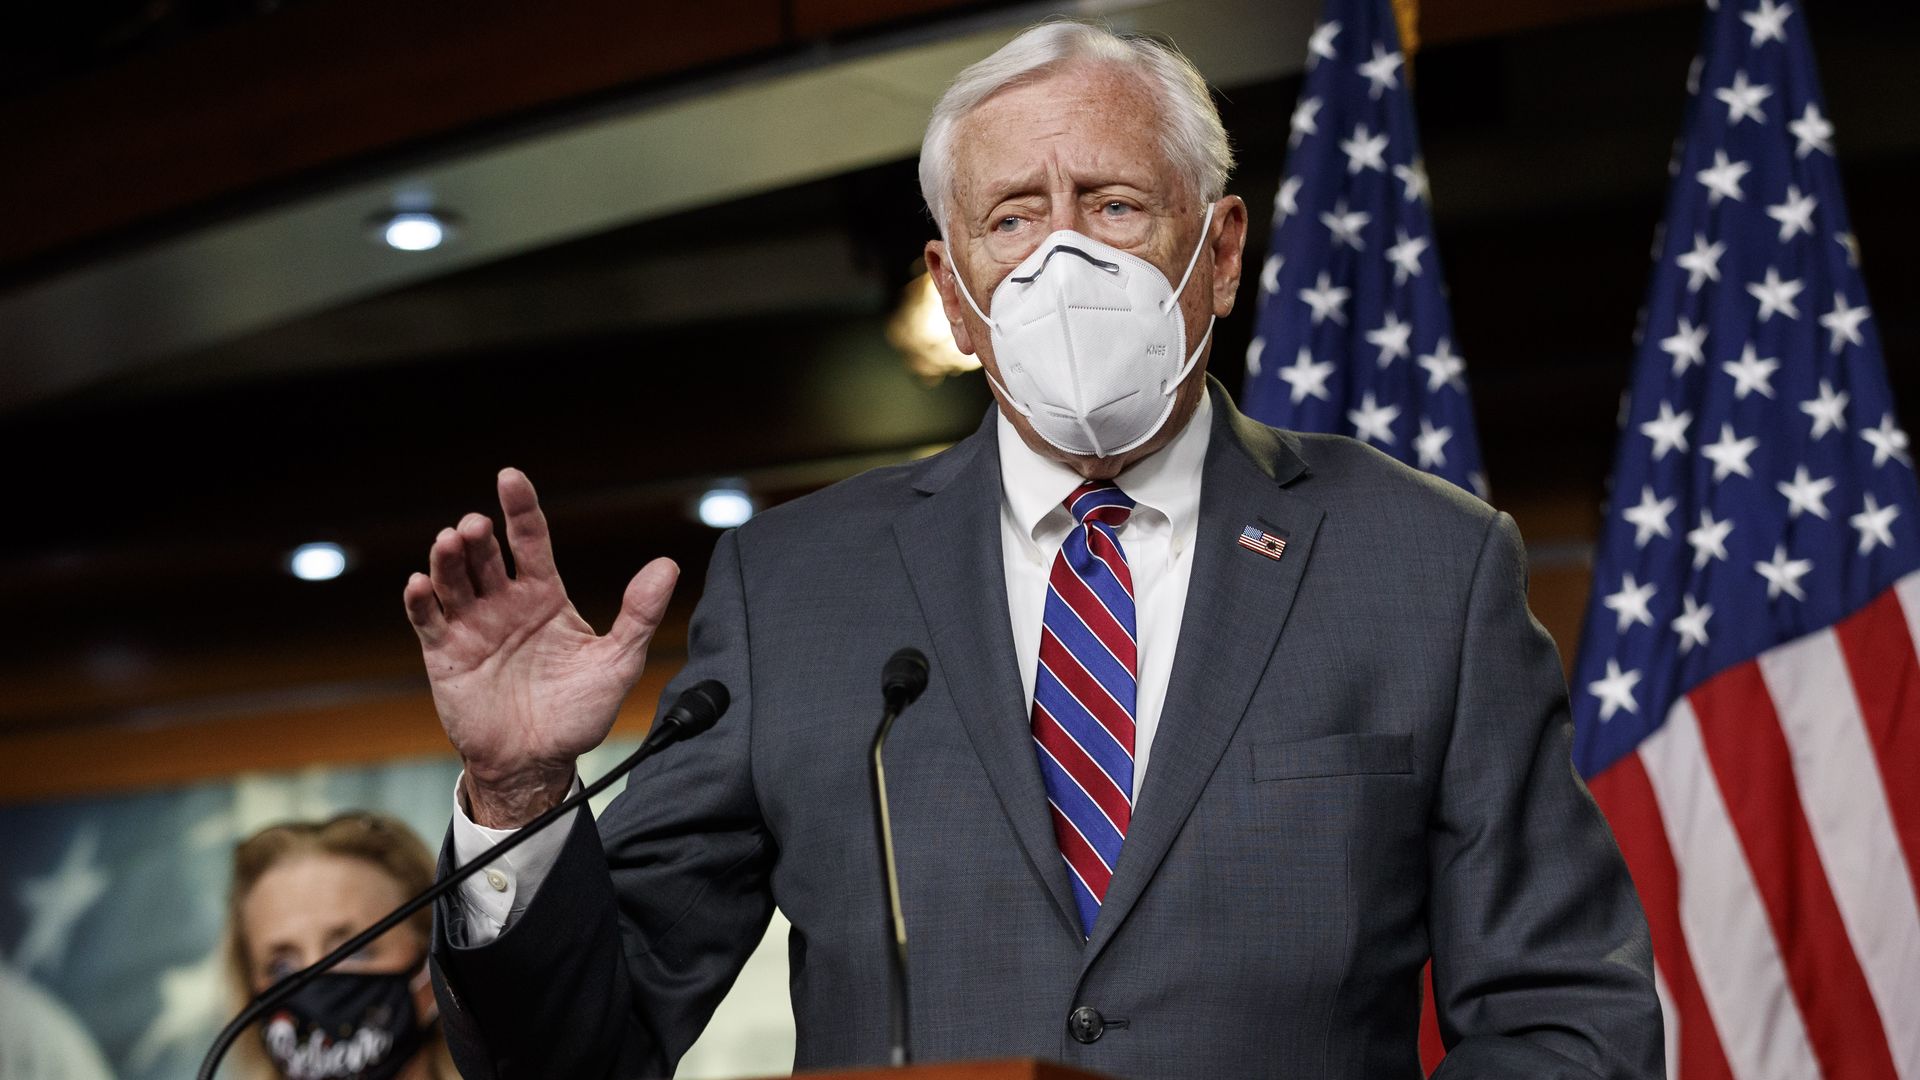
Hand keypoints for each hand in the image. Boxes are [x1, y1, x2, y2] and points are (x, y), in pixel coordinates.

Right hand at [403, 468, 678, 826]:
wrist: (538, 763)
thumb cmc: (577, 713)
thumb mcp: (618, 662)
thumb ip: (640, 614)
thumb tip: (667, 565)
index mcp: (544, 595)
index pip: (529, 538)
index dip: (520, 507)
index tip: (509, 477)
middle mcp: (505, 603)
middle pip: (485, 554)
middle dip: (478, 535)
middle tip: (477, 526)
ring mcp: (472, 625)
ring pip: (453, 578)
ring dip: (447, 558)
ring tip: (450, 541)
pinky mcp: (445, 653)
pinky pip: (427, 619)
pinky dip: (421, 599)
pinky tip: (420, 583)